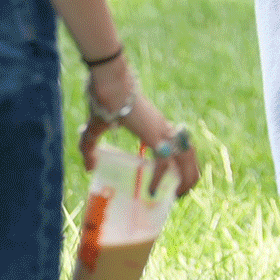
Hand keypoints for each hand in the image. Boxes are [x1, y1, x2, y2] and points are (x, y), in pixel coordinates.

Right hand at [79, 56, 202, 195]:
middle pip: (189, 153)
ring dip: (186, 178)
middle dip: (190, 175)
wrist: (108, 83)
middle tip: (180, 193)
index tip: (173, 182)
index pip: (177, 146)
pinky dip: (160, 178)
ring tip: (178, 195)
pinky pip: (163, 162)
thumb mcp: (94, 129)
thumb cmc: (103, 100)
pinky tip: (153, 191)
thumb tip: (88, 168)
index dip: (180, 164)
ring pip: (186, 158)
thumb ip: (89, 147)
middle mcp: (163, 128)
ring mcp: (161, 131)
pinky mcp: (154, 135)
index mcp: (156, 126)